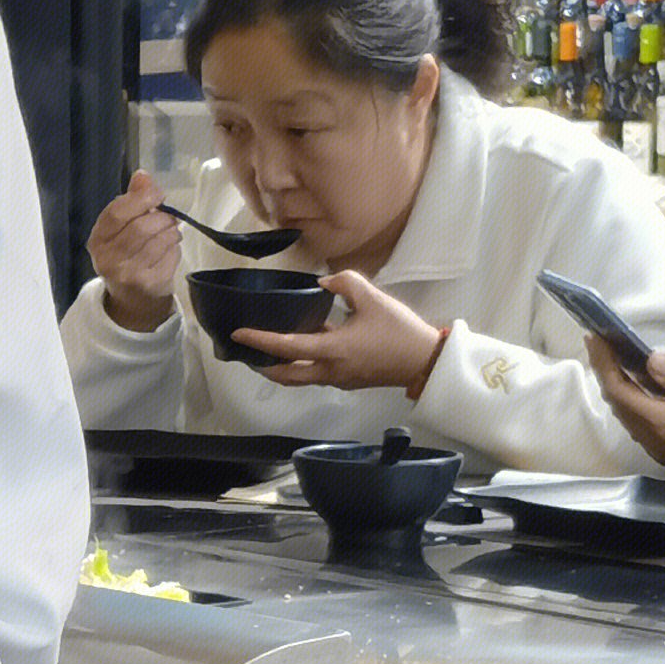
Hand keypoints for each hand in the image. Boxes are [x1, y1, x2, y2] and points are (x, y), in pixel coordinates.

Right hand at [86, 170, 182, 330]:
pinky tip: (170, 248)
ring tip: (170, 231)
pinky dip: (175, 247)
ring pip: (160, 240)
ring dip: (171, 231)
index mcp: (98, 240)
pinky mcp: (149, 283)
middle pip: (141, 227)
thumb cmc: (126, 255)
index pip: (116, 214)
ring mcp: (128, 274)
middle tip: (169, 217)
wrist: (132, 299)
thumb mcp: (122, 229)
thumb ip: (132, 201)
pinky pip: (171, 255)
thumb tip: (142, 176)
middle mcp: (108, 259)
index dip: (140, 199)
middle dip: (161, 217)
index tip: (157, 194)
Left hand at [238, 266, 446, 391]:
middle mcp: (330, 370)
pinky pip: (317, 374)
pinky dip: (304, 364)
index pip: (286, 347)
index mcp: (333, 351)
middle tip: (248, 351)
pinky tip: (305, 345)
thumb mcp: (373, 298)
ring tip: (270, 349)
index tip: (238, 334)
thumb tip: (323, 283)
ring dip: (282, 366)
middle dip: (263, 365)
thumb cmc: (400, 331)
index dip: (259, 340)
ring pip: (300, 377)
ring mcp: (338, 379)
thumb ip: (344, 283)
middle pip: (285, 375)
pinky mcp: (348, 380)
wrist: (425, 360)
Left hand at [591, 346, 664, 487]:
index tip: (595, 339)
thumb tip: (650, 361)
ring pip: (632, 416)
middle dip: (608, 373)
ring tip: (620, 359)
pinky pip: (648, 424)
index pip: (619, 392)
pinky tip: (649, 386)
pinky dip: (641, 402)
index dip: (604, 364)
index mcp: (663, 427)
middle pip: (620, 405)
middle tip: (604, 344)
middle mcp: (655, 443)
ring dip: (624, 388)